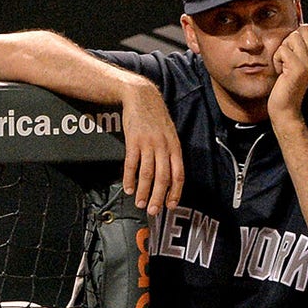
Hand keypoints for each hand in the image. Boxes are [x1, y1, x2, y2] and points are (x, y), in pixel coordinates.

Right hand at [121, 82, 184, 214]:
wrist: (141, 96)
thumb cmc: (155, 116)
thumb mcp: (168, 134)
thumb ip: (169, 153)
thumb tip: (168, 174)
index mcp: (175, 147)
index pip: (178, 174)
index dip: (175, 192)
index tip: (171, 205)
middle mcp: (164, 147)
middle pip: (163, 177)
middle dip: (159, 197)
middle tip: (154, 211)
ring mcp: (148, 144)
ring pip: (148, 174)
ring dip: (144, 191)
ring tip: (140, 203)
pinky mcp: (134, 141)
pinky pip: (131, 164)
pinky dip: (129, 178)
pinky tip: (128, 188)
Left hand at [268, 23, 307, 124]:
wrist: (285, 109)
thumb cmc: (284, 88)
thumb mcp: (292, 66)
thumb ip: (295, 50)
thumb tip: (293, 31)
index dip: (295, 34)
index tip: (288, 52)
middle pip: (301, 30)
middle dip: (287, 41)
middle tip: (284, 60)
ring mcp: (307, 63)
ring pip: (292, 38)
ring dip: (281, 51)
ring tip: (282, 67)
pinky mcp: (297, 69)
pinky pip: (283, 50)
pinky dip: (276, 59)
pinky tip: (280, 72)